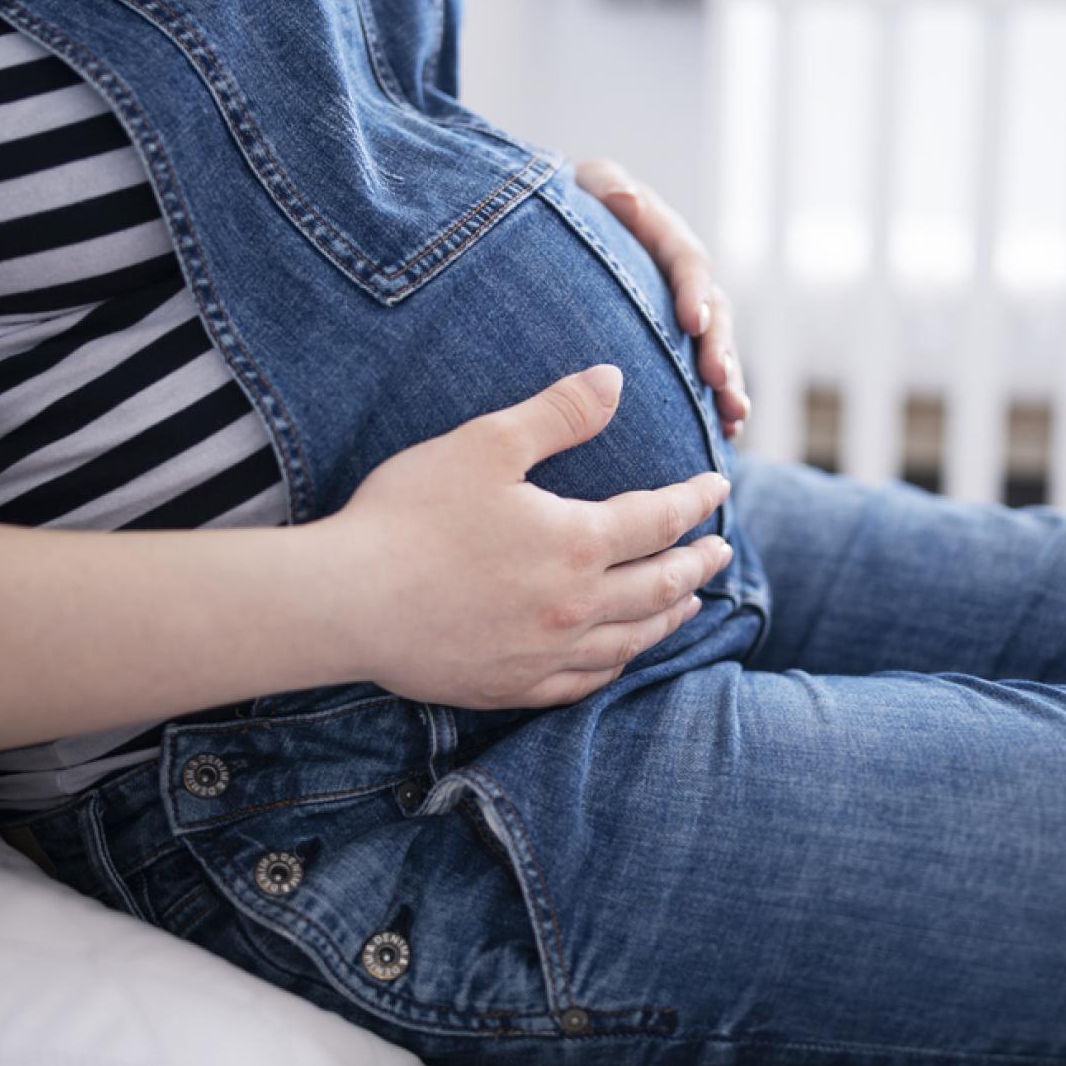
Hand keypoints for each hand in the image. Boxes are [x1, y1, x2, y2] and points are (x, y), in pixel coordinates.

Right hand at [325, 365, 733, 709]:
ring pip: (631, 640)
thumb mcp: (486, 444)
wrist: (344, 602)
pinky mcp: (512, 686)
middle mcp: (575, 606)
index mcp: (577, 542)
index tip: (718, 488)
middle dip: (698, 565)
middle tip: (721, 552)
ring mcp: (546, 655)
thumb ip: (558, 413)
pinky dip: (617, 665)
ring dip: (669, 618)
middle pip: (660, 587)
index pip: (659, 520)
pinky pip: (585, 683)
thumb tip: (616, 379)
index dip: (695, 502)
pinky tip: (620, 655)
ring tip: (690, 604)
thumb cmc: (408, 515)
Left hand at [576, 159, 750, 438]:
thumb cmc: (575, 204)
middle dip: (721, 350)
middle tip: (719, 381)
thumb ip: (607, 188)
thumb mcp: (587, 185)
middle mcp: (686, 279)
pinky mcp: (676, 346)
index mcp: (667, 239)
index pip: (689, 264)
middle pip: (716, 314)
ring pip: (716, 351)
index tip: (693, 323)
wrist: (567, 230)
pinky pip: (702, 378)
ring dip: (728, 385)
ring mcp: (685, 314)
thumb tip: (627, 199)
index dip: (695, 292)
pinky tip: (725, 437)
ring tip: (734, 419)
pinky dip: (715, 406)